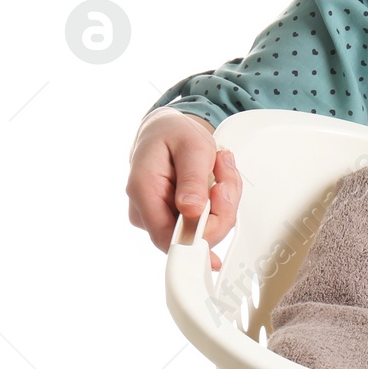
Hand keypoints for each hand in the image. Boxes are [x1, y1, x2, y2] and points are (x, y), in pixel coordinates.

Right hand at [127, 107, 242, 270]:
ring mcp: (161, 216)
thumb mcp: (192, 146)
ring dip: (223, 203)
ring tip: (220, 171)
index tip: (219, 224)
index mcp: (143, 190)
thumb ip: (192, 179)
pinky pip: (208, 223)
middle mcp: (147, 210)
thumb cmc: (174, 134)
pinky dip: (220, 204)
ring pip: (206, 230)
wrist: (168, 130)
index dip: (198, 238)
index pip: (166, 237)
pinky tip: (216, 182)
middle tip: (224, 178)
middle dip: (221, 209)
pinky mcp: (176, 219)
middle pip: (193, 237)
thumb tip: (191, 211)